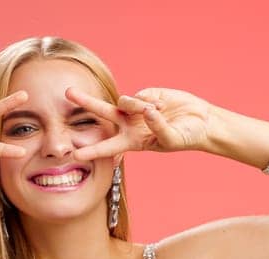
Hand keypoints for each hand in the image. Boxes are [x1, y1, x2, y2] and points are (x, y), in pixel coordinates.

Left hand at [66, 87, 214, 160]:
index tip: (75, 155)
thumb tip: (147, 111)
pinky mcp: (147, 94)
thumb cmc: (186, 137)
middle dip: (86, 102)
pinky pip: (141, 95)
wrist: (201, 122)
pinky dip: (152, 101)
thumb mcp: (172, 139)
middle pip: (103, 112)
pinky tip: (163, 106)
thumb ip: (158, 127)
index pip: (108, 147)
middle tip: (68, 92)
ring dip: (137, 106)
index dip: (92, 151)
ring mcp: (137, 108)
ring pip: (125, 102)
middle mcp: (130, 124)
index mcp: (132, 141)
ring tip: (156, 111)